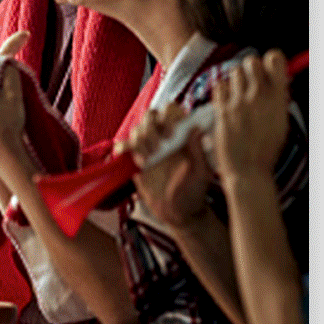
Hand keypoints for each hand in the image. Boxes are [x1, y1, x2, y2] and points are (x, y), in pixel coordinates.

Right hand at [122, 104, 211, 226]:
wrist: (178, 213)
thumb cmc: (193, 191)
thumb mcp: (200, 173)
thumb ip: (199, 151)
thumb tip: (197, 129)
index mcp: (181, 135)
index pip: (171, 110)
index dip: (168, 117)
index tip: (170, 135)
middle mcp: (163, 136)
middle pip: (150, 116)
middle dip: (150, 129)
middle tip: (157, 149)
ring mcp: (148, 146)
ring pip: (137, 129)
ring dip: (139, 142)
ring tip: (147, 161)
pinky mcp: (135, 159)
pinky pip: (123, 145)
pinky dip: (123, 148)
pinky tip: (133, 159)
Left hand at [212, 50, 289, 184]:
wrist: (248, 171)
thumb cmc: (266, 150)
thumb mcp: (280, 122)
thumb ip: (277, 98)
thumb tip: (274, 79)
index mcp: (278, 98)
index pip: (275, 59)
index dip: (270, 60)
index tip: (268, 69)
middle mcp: (259, 96)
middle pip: (251, 61)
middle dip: (250, 68)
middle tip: (250, 83)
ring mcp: (239, 102)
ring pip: (234, 71)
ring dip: (236, 80)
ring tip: (238, 96)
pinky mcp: (222, 110)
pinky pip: (219, 85)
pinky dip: (222, 91)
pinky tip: (226, 102)